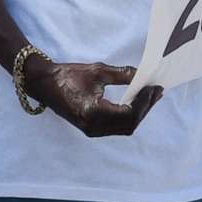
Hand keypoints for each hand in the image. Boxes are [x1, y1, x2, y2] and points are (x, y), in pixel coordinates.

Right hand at [25, 55, 160, 138]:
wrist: (45, 84)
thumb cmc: (67, 75)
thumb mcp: (97, 71)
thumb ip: (123, 74)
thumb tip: (144, 76)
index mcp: (93, 113)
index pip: (129, 114)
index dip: (145, 102)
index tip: (154, 88)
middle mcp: (93, 127)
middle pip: (130, 124)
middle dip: (145, 108)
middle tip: (156, 92)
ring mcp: (91, 131)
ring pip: (125, 128)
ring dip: (139, 113)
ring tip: (150, 97)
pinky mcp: (91, 129)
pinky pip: (116, 127)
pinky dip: (129, 116)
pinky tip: (135, 103)